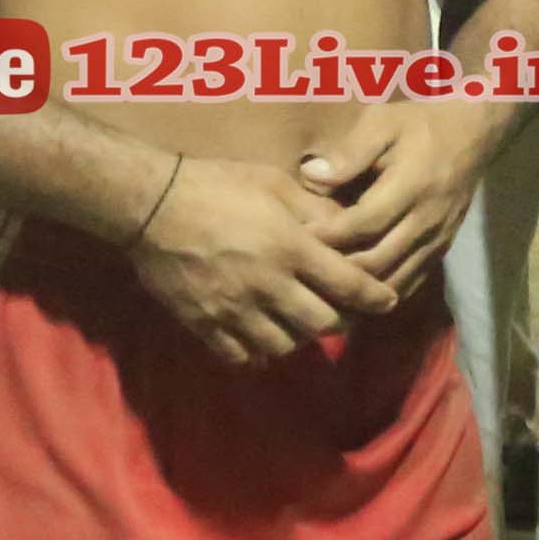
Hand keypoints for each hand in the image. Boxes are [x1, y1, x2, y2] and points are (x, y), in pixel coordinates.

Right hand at [125, 156, 389, 366]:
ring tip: (300, 320)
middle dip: (341, 320)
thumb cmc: (217, 184)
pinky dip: (259, 351)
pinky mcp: (204, 324)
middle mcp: (267, 285)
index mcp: (289, 248)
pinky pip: (243, 356)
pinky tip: (262, 334)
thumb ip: (316, 209)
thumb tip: (351, 227)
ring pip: (285, 346)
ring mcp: (234, 310)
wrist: (150, 205)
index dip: (375, 297)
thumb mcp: (275, 183)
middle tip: (343, 309)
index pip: (348, 285)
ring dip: (300, 337)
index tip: (389, 301)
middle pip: (322, 324)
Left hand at [299, 89, 516, 300]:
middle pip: (377, 260)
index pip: (364, 223)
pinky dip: (381, 293)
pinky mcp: (441, 249)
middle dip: (337, 268)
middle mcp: (427, 219)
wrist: (471, 134)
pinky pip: (410, 283)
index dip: (328, 235)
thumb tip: (311, 177)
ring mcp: (438, 239)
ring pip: (394, 281)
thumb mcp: (383, 123)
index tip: (296, 236)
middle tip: (304, 265)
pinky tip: (356, 289)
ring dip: (358, 288)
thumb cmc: (419, 125)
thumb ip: (350, 152)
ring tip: (326, 283)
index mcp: (412, 185)